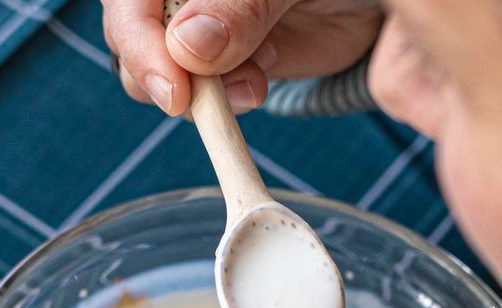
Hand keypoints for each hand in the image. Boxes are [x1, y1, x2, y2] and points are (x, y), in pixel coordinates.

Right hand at [103, 0, 382, 114]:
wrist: (373, 2)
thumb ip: (239, 5)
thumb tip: (188, 46)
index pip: (129, 2)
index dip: (138, 41)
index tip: (173, 88)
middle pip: (130, 36)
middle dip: (160, 72)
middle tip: (196, 98)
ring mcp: (197, 29)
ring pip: (157, 73)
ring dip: (197, 92)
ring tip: (251, 81)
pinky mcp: (222, 65)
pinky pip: (199, 97)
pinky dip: (221, 104)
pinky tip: (256, 84)